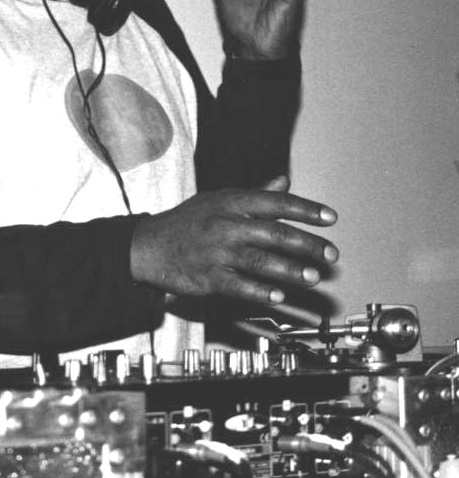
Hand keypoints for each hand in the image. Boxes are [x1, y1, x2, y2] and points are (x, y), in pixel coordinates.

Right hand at [130, 177, 337, 306]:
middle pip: (273, 233)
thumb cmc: (187, 221)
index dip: (305, 209)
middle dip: (306, 244)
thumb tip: (283, 182)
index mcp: (231, 201)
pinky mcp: (207, 277)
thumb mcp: (218, 199)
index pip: (275, 202)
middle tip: (330, 254)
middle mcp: (225, 224)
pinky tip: (278, 295)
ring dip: (290, 270)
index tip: (330, 218)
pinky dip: (260, 291)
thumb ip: (254, 194)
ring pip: (260, 260)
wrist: (147, 245)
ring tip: (312, 277)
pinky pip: (239, 285)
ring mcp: (216, 252)